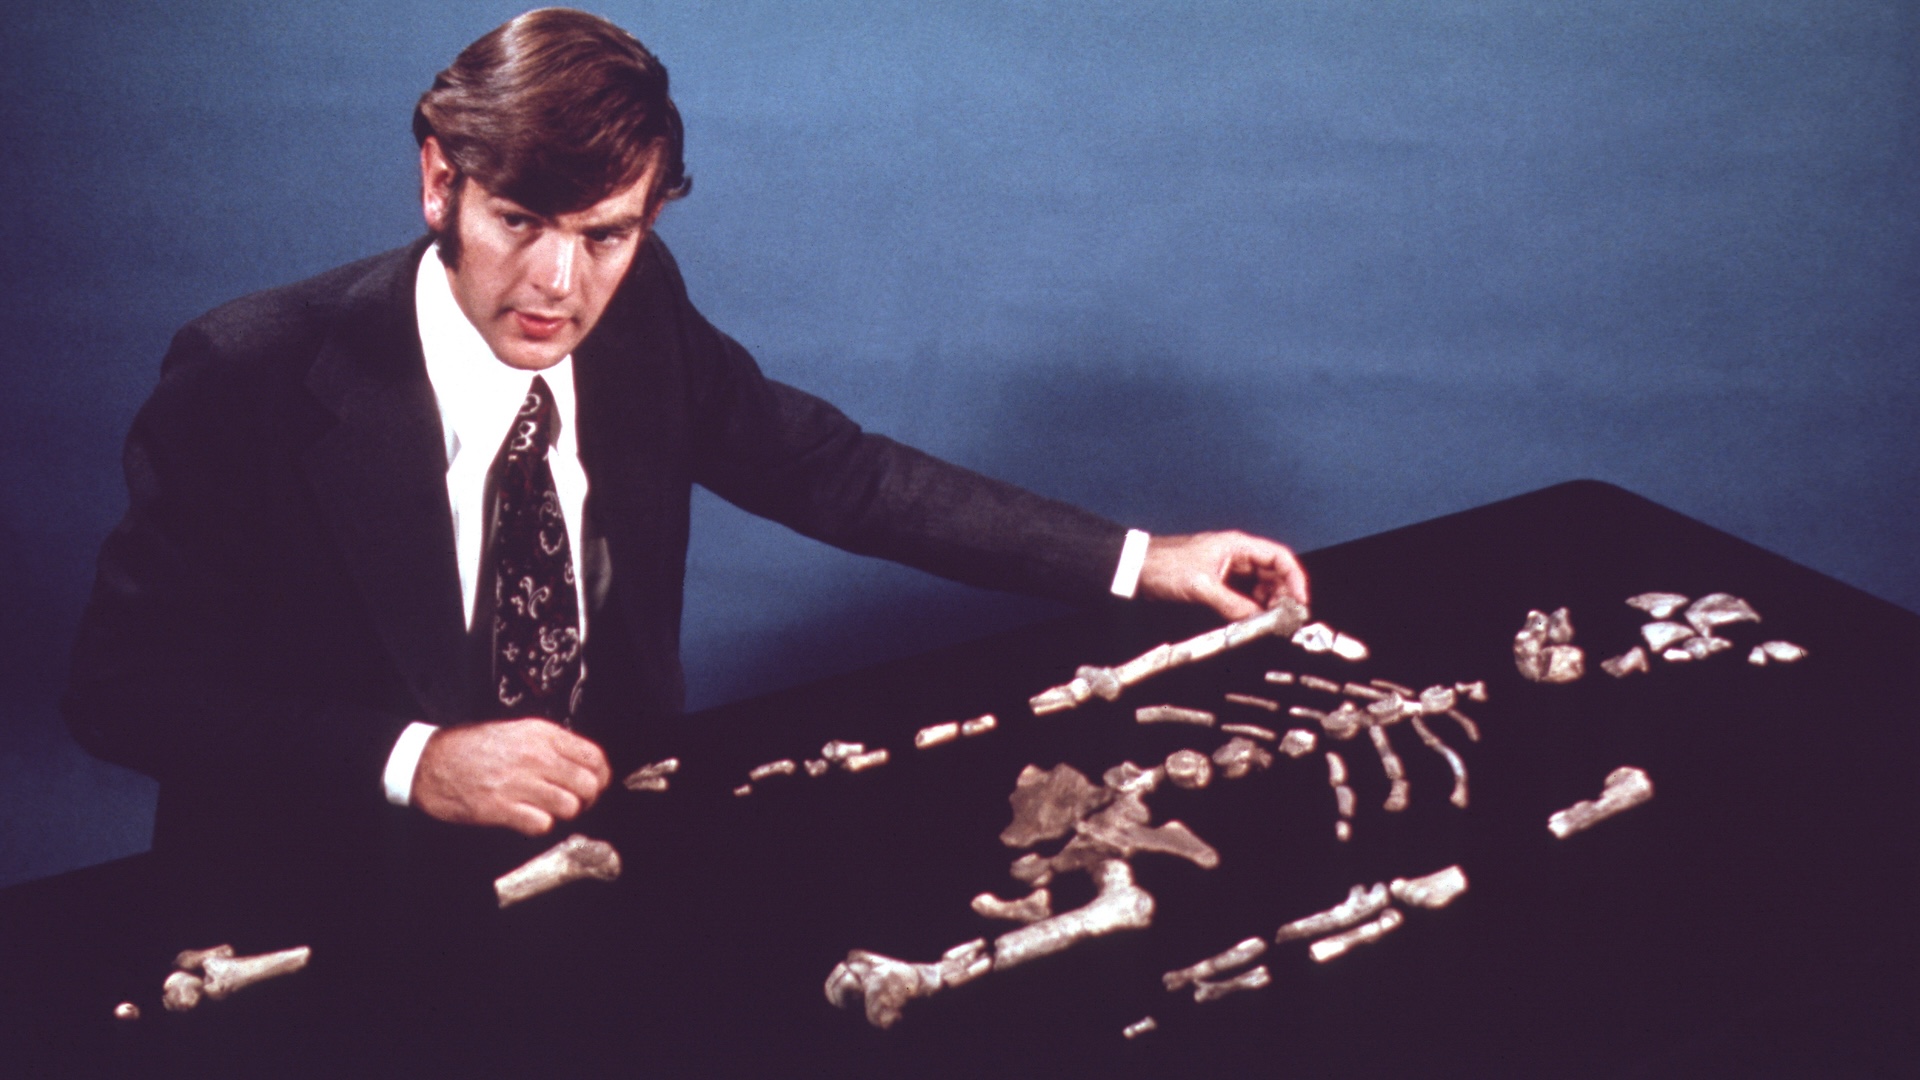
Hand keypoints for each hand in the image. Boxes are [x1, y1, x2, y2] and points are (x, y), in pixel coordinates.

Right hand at [411, 718, 611, 835]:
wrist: (431, 762)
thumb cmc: (472, 748)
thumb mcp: (517, 731)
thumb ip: (551, 745)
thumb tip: (582, 764)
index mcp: (542, 734)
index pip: (595, 757)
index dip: (601, 776)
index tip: (596, 785)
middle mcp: (535, 755)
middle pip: (588, 785)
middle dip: (586, 799)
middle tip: (573, 802)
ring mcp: (519, 782)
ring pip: (570, 806)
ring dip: (562, 813)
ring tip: (547, 809)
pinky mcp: (502, 808)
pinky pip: (543, 824)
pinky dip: (539, 825)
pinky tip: (528, 817)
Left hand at [1137, 530, 1309, 620]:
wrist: (1136, 568)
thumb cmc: (1164, 566)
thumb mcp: (1201, 586)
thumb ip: (1231, 604)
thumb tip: (1257, 620)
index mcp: (1237, 546)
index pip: (1280, 557)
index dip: (1295, 578)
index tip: (1299, 601)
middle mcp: (1237, 556)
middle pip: (1273, 574)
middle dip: (1283, 595)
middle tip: (1286, 618)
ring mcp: (1228, 570)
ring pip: (1260, 587)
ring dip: (1268, 604)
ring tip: (1272, 623)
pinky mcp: (1218, 584)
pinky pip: (1244, 595)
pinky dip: (1252, 608)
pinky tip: (1253, 621)